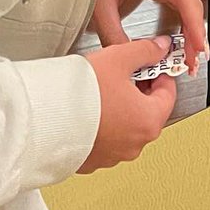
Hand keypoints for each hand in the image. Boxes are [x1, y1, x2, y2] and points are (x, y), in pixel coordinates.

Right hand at [78, 36, 175, 172]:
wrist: (42, 119)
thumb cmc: (81, 94)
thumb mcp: (119, 58)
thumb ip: (146, 51)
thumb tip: (160, 47)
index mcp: (149, 121)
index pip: (168, 93)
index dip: (159, 72)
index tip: (150, 63)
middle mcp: (134, 145)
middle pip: (148, 111)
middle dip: (140, 90)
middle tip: (124, 72)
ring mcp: (113, 156)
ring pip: (127, 126)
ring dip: (121, 108)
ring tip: (103, 89)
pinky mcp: (92, 161)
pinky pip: (106, 139)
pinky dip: (103, 124)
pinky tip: (90, 108)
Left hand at [93, 0, 205, 59]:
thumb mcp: (101, 3)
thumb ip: (112, 33)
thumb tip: (128, 58)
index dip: (194, 24)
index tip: (197, 47)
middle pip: (190, 5)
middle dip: (194, 35)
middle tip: (191, 62)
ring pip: (189, 9)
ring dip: (191, 34)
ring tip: (188, 59)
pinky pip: (181, 8)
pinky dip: (183, 27)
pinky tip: (182, 45)